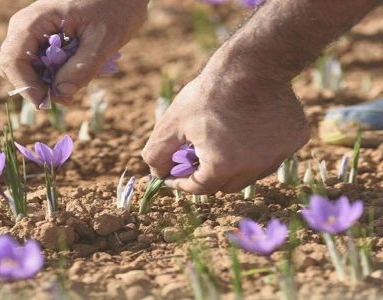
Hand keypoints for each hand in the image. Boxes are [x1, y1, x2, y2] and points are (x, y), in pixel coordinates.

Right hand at [0, 0, 147, 106]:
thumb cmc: (115, 8)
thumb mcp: (104, 40)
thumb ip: (82, 68)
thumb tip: (60, 94)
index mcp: (35, 20)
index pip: (13, 60)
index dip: (26, 86)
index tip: (47, 103)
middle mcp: (27, 27)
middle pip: (14, 68)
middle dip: (37, 87)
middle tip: (68, 96)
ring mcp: (35, 34)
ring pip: (27, 71)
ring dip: (49, 83)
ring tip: (79, 78)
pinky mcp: (45, 42)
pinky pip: (41, 67)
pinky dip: (56, 77)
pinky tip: (78, 72)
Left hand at [141, 66, 309, 193]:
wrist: (253, 64)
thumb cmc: (209, 93)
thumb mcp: (172, 122)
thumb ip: (157, 154)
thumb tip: (157, 175)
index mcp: (223, 166)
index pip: (199, 188)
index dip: (182, 183)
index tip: (174, 175)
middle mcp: (254, 167)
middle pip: (225, 185)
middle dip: (207, 175)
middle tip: (197, 157)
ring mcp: (278, 154)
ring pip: (250, 173)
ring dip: (234, 165)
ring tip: (222, 142)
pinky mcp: (294, 141)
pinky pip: (271, 155)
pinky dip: (258, 150)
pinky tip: (250, 130)